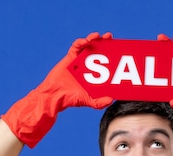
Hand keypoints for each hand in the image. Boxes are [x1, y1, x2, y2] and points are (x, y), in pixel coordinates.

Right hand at [1, 33, 113, 147]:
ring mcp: (80, 60)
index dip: (112, 54)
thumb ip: (98, 102)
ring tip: (98, 36)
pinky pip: (76, 46)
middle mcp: (88, 65)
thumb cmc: (70, 99)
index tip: (119, 49)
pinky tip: (85, 42)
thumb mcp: (87, 100)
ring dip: (93, 39)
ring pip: (88, 46)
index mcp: (95, 74)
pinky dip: (81, 42)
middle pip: (99, 50)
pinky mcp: (70, 57)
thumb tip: (111, 100)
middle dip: (104, 42)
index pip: (107, 61)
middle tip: (109, 37)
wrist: (54, 96)